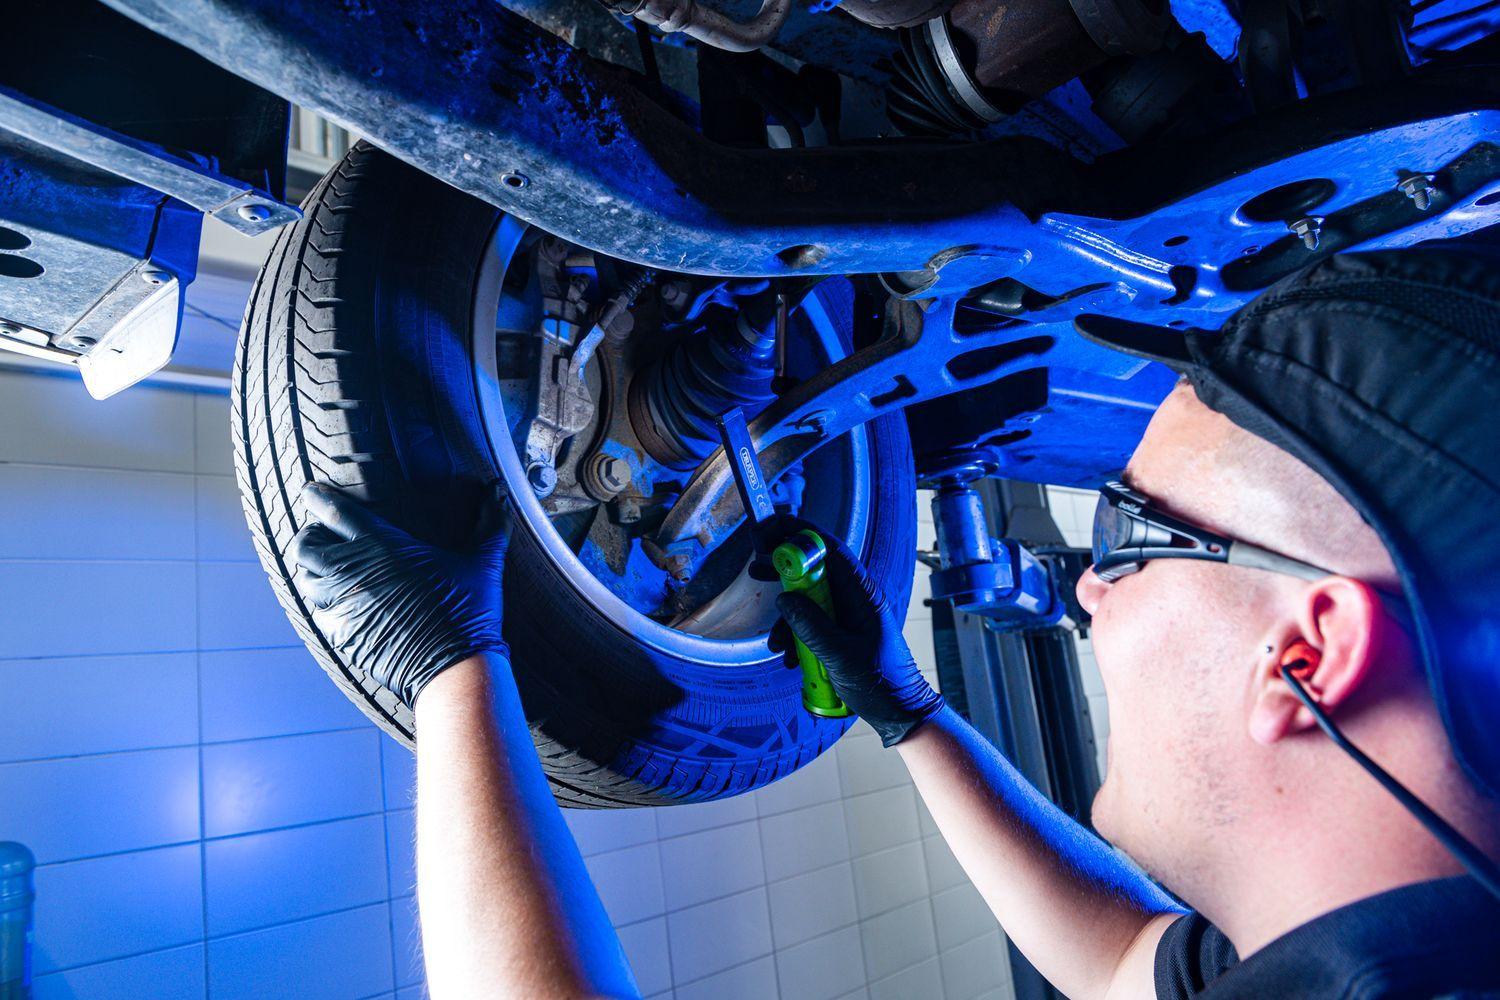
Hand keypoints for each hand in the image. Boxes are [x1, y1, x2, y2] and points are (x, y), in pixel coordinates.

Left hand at [290, 483, 510, 709]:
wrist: (453, 668)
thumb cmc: (469, 612)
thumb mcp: (483, 564)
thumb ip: (489, 524)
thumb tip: (498, 492)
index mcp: (384, 545)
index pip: (335, 512)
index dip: (318, 498)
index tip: (311, 492)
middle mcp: (354, 571)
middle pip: (306, 545)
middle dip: (309, 536)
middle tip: (321, 535)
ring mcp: (343, 604)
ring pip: (304, 578)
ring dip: (311, 570)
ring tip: (325, 568)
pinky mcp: (341, 634)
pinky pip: (316, 611)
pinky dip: (322, 602)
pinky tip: (340, 602)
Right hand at [767, 517, 943, 746]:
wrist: (900, 713)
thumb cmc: (881, 683)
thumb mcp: (841, 655)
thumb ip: (812, 626)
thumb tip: (784, 600)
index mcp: (863, 593)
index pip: (830, 549)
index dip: (799, 535)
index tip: (769, 533)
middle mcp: (854, 598)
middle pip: (814, 569)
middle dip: (784, 570)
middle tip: (756, 569)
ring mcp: (847, 616)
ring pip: (808, 601)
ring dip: (786, 619)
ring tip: (776, 645)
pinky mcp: (840, 634)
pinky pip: (811, 624)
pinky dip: (795, 638)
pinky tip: (791, 659)